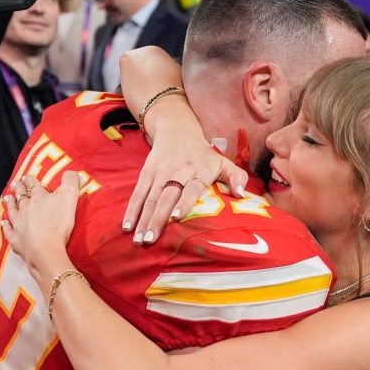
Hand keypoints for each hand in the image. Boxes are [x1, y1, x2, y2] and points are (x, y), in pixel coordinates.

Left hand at [1, 172, 79, 279]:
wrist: (45, 249)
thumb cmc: (59, 223)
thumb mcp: (70, 196)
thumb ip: (71, 181)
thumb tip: (72, 171)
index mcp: (39, 197)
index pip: (33, 185)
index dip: (30, 180)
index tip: (27, 176)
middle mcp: (25, 208)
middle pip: (21, 196)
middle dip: (18, 189)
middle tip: (15, 183)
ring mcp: (19, 224)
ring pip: (12, 211)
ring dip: (10, 204)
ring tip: (7, 198)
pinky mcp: (16, 239)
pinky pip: (8, 230)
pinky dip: (5, 226)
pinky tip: (3, 223)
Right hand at [123, 141, 247, 244]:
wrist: (177, 130)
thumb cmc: (204, 154)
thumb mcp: (223, 161)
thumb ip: (237, 177)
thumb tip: (241, 194)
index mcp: (199, 170)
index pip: (191, 187)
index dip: (184, 201)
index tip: (177, 218)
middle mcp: (178, 171)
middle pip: (166, 196)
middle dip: (157, 218)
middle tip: (151, 239)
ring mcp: (160, 172)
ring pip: (150, 197)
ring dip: (143, 219)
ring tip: (139, 239)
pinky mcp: (146, 173)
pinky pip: (138, 193)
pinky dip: (132, 210)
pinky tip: (127, 226)